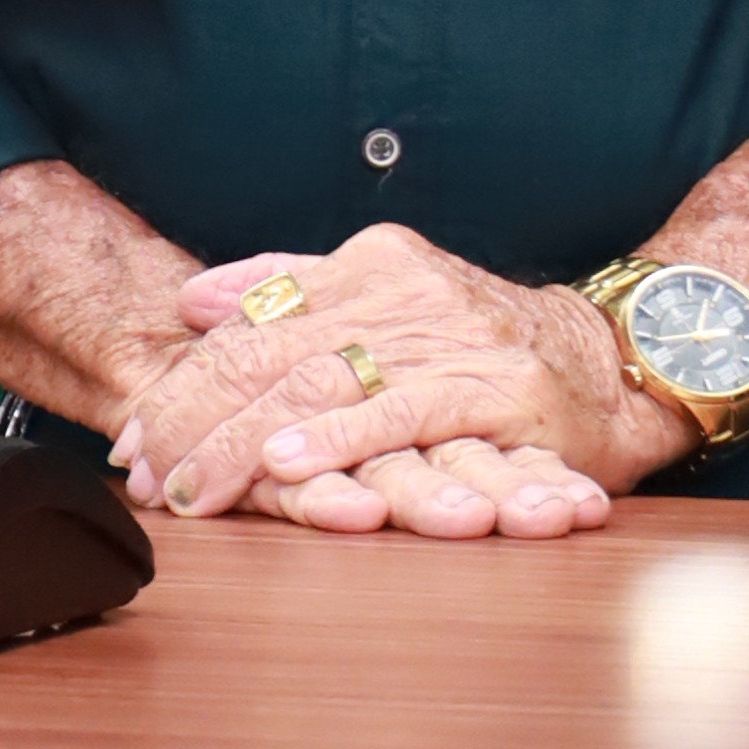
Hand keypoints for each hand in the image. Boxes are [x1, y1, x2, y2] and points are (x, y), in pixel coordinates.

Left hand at [108, 227, 691, 533]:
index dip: (186, 381)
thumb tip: (196, 300)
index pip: (255, 321)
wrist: (614, 360)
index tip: (134, 436)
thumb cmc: (487, 343)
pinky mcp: (497, 388)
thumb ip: (293, 291)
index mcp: (371, 264)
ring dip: (245, 442)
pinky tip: (289, 464)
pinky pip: (403, 411)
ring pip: (323, 383)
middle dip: (196, 420)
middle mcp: (405, 292)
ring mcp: (452, 337)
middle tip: (143, 473)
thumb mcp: (387, 299)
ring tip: (191, 484)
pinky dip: (340, 439)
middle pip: (274, 354)